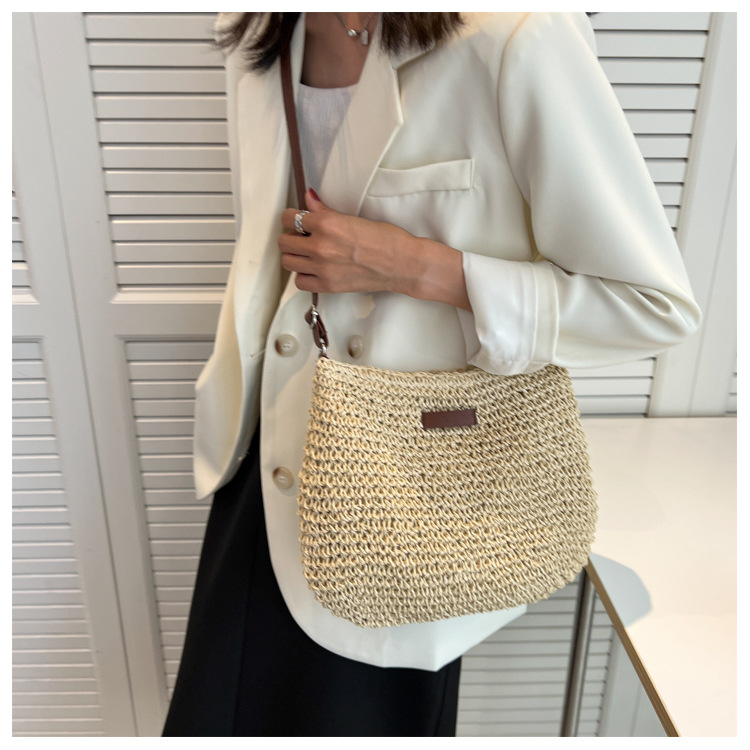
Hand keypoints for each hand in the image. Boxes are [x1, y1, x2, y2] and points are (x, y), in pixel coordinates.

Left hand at [279, 189, 471, 310]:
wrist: (401, 264)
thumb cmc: (385, 239)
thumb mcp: (353, 218)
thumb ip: (325, 211)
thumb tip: (309, 198)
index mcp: (326, 225)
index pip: (290, 218)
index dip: (292, 218)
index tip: (297, 220)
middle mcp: (320, 247)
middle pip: (284, 242)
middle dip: (292, 237)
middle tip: (304, 237)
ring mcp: (322, 269)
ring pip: (288, 262)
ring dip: (295, 256)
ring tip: (309, 254)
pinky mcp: (328, 286)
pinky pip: (299, 282)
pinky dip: (304, 276)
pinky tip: (315, 269)